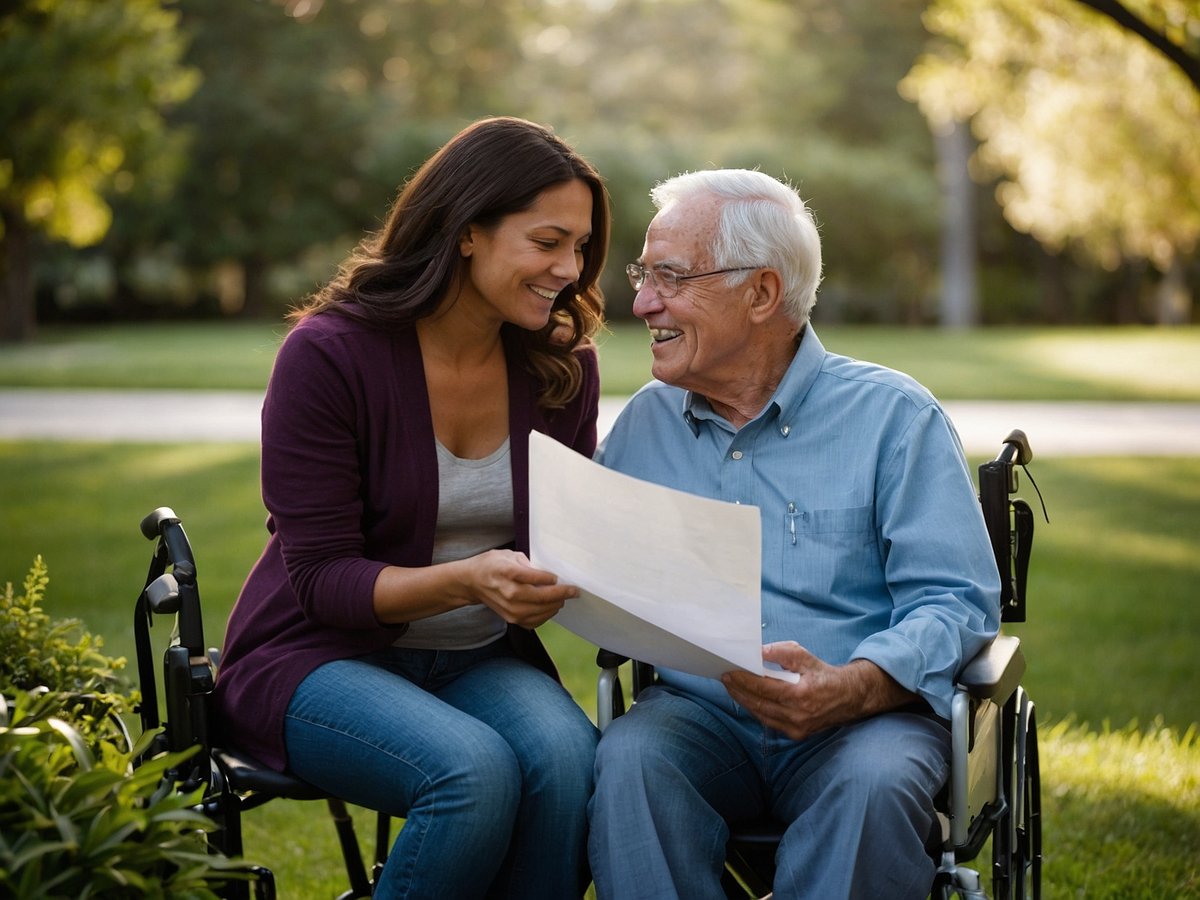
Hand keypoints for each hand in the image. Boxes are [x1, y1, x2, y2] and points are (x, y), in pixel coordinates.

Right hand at [465, 549, 577, 628]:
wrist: (472, 582)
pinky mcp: (511, 619)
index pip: (533, 577)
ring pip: (541, 611)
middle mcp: (509, 593)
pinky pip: (535, 621)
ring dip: (556, 605)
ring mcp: (510, 609)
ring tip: (564, 598)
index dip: (549, 578)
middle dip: (561, 594)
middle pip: (541, 597)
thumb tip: (547, 574)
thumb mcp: (508, 555)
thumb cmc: (491, 565)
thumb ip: (528, 563)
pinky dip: (546, 615)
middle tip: (573, 591)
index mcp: (507, 572)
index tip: (558, 577)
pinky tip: (551, 607)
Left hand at [721, 642, 913, 740]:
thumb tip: (758, 651)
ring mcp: (796, 728)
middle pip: (758, 703)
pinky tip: (747, 699)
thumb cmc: (823, 674)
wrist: (847, 698)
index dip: (744, 680)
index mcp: (801, 695)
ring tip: (731, 687)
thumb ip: (781, 652)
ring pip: (761, 715)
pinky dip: (756, 710)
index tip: (729, 671)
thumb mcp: (805, 656)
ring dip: (744, 701)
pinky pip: (769, 722)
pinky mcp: (796, 735)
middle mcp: (798, 715)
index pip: (764, 688)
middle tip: (724, 677)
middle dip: (738, 690)